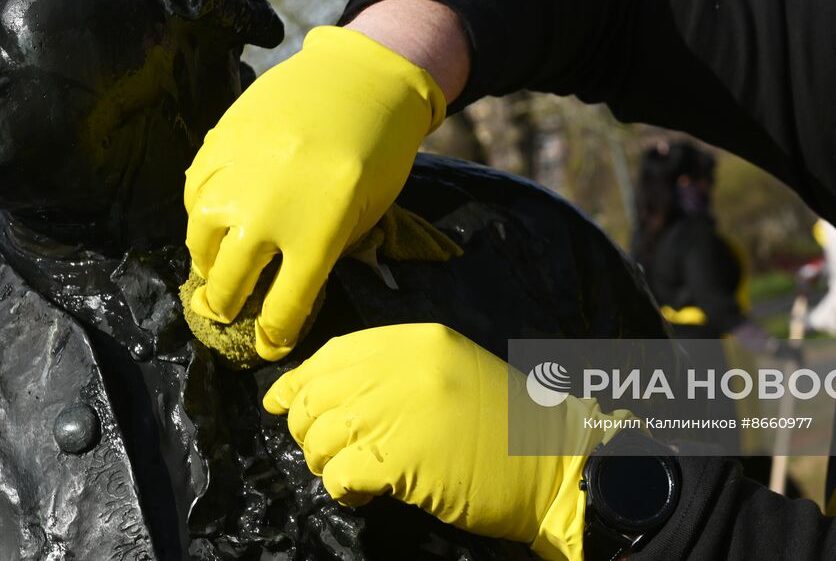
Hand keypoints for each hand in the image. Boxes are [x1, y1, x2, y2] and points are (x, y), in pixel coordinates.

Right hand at [184, 26, 444, 359]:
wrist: (359, 79)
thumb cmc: (379, 151)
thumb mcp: (367, 214)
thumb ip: (324, 252)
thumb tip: (284, 283)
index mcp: (314, 237)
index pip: (280, 311)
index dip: (272, 338)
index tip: (268, 346)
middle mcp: (266, 214)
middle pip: (227, 286)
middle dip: (225, 309)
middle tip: (225, 314)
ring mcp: (236, 179)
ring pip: (200, 243)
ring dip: (207, 262)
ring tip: (215, 267)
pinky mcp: (218, 147)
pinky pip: (194, 195)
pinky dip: (201, 214)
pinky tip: (214, 217)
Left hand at [265, 323, 627, 560]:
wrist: (556, 464)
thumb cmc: (507, 424)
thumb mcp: (451, 372)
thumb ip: (394, 372)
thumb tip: (324, 393)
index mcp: (417, 339)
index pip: (334, 352)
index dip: (299, 380)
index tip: (279, 401)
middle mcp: (403, 366)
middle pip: (318, 394)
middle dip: (307, 427)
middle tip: (325, 451)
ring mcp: (400, 410)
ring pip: (321, 436)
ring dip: (324, 463)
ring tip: (348, 475)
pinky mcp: (401, 460)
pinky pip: (340, 474)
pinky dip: (341, 490)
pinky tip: (362, 495)